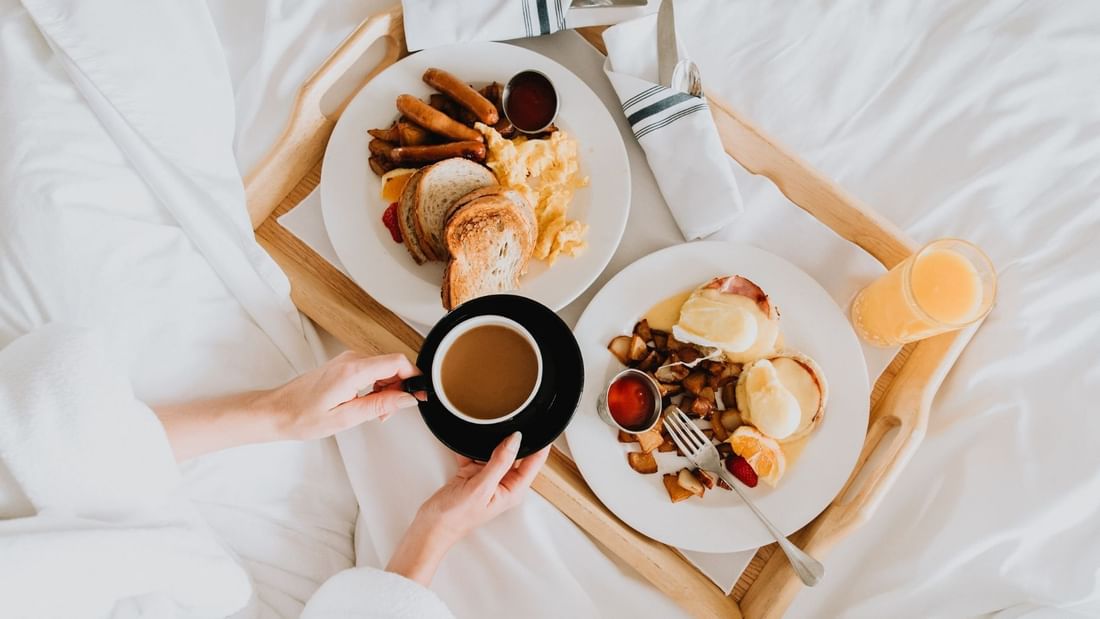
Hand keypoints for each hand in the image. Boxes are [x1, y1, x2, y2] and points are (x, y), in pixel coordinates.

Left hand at [261, 351, 422, 440]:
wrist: (277, 411)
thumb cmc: (302, 416)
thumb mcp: (346, 417)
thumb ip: (381, 405)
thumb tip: (408, 398)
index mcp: (353, 370)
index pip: (397, 361)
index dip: (414, 377)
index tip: (420, 394)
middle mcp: (351, 359)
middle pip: (393, 364)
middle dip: (400, 387)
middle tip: (391, 412)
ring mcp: (347, 360)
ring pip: (384, 367)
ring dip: (389, 389)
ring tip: (376, 412)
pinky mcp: (344, 365)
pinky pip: (372, 370)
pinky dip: (377, 386)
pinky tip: (367, 403)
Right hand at [387, 432, 549, 584]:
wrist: (429, 527)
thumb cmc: (455, 517)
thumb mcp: (481, 487)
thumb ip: (500, 462)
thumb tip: (515, 440)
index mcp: (513, 489)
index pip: (535, 462)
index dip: (540, 443)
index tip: (540, 424)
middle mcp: (503, 483)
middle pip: (516, 454)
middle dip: (512, 438)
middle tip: (510, 419)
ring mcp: (487, 478)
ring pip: (494, 451)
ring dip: (489, 441)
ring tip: (487, 426)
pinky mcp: (472, 474)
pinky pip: (475, 453)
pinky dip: (470, 447)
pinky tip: (466, 438)